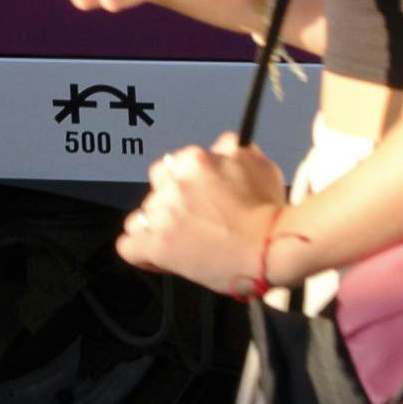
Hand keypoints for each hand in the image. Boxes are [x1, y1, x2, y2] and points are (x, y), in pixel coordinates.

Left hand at [118, 137, 289, 295]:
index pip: (172, 167)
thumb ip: (231, 150)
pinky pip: (129, 247)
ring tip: (182, 242)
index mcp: (194, 161)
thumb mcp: (257, 163)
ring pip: (141, 218)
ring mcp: (163, 215)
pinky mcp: (157, 245)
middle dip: (171, 204)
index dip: (182, 184)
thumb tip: (220, 146)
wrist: (273, 248)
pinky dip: (142, 253)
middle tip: (194, 221)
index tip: (196, 200)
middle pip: (156, 190)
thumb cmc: (270, 211)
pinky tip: (159, 257)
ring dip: (158, 228)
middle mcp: (174, 184)